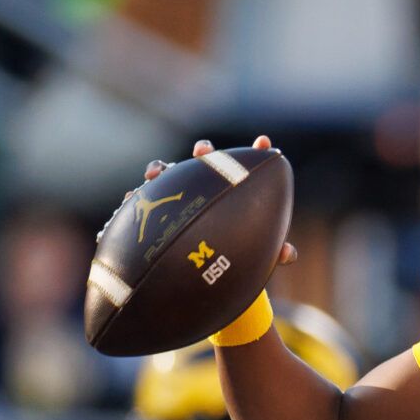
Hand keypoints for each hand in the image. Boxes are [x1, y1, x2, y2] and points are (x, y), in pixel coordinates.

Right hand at [137, 136, 298, 268]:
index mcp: (232, 195)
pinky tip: (131, 196)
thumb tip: (289, 253)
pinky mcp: (155, 213)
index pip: (246, 171)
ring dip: (159, 170)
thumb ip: (272, 253)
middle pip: (204, 163)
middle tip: (203, 150)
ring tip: (154, 173)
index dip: (257, 154)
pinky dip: (134, 198)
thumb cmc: (234, 260)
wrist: (203, 277)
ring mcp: (178, 197)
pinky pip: (142, 203)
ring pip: (168, 176)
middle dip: (203, 153)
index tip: (264, 142)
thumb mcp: (255, 257)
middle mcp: (204, 189)